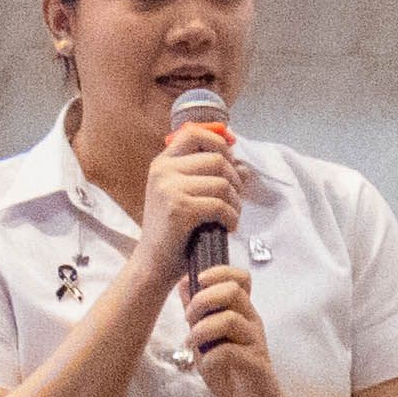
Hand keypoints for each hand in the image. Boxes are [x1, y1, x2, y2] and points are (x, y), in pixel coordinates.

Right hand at [145, 127, 245, 262]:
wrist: (154, 264)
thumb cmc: (174, 231)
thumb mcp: (187, 196)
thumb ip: (211, 177)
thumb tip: (244, 166)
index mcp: (163, 163)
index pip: (193, 133)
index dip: (218, 141)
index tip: (231, 160)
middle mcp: (163, 170)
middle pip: (217, 159)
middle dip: (235, 180)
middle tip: (234, 200)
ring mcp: (168, 188)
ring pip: (222, 182)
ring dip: (235, 202)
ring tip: (230, 216)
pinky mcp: (179, 208)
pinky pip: (220, 205)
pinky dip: (231, 218)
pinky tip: (227, 227)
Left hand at [184, 262, 289, 396]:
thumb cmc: (232, 370)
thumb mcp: (207, 339)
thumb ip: (198, 314)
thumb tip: (184, 284)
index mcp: (242, 312)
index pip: (240, 277)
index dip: (218, 272)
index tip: (197, 282)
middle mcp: (252, 321)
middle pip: (233, 290)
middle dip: (203, 300)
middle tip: (189, 318)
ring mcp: (255, 342)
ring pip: (230, 319)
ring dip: (202, 329)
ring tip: (192, 343)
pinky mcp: (256, 364)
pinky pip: (229, 351)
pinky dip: (210, 357)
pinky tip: (206, 365)